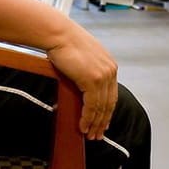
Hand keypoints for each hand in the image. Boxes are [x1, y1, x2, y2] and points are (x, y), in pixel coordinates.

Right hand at [46, 23, 117, 139]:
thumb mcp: (81, 56)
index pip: (111, 94)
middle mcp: (110, 71)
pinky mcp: (93, 80)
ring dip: (95, 123)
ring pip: (101, 107)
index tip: (103, 122)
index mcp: (109, 65)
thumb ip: (86, 69)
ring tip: (90, 135)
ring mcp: (103, 76)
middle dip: (103, 121)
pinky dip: (88, 118)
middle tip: (98, 134)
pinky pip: (92, 106)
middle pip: (109, 103)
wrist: (57, 33)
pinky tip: (83, 126)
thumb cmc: (63, 41)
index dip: (107, 111)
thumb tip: (81, 83)